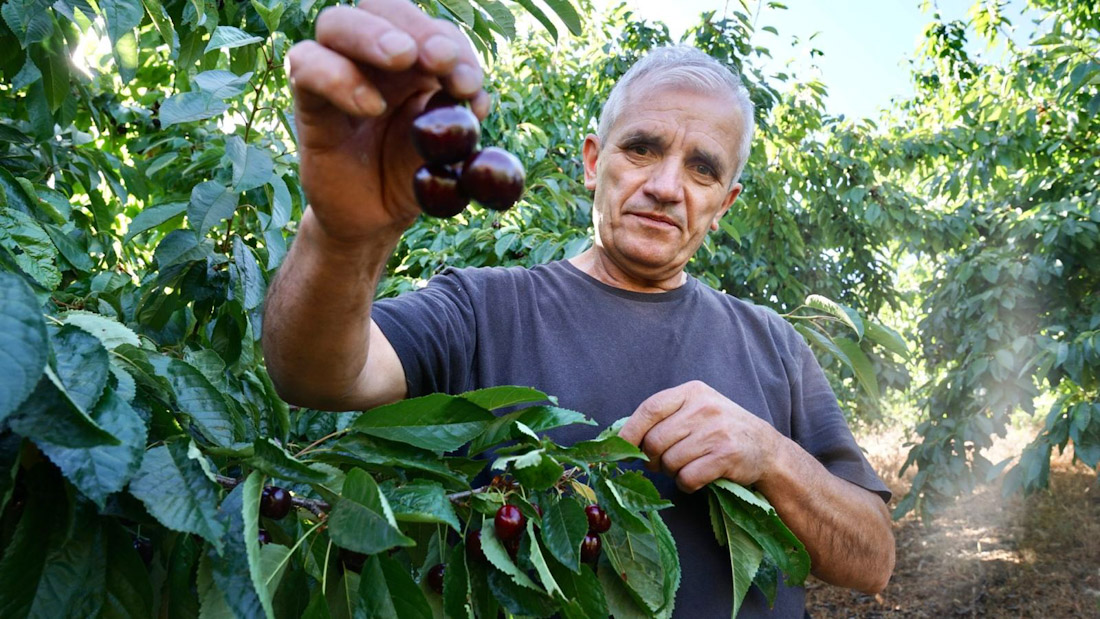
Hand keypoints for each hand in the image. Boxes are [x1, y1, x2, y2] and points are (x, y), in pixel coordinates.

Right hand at [286, 0, 488, 243]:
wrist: (376, 216)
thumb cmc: (412, 173)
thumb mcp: (448, 152)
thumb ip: (463, 126)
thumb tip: (476, 101)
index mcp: (415, 61)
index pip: (432, 31)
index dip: (453, 47)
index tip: (470, 85)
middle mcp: (372, 57)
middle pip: (383, 7)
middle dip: (416, 27)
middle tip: (441, 58)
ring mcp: (336, 72)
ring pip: (336, 23)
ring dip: (372, 35)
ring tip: (404, 58)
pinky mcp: (308, 100)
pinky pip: (306, 66)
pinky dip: (337, 76)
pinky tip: (370, 105)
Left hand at [618, 381, 779, 492]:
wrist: (766, 449)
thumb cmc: (721, 430)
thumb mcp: (697, 410)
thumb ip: (666, 417)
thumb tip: (623, 438)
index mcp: (692, 392)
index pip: (650, 408)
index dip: (630, 431)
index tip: (619, 447)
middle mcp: (704, 407)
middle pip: (656, 441)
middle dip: (652, 459)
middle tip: (661, 464)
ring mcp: (716, 431)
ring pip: (670, 462)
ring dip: (671, 473)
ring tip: (685, 467)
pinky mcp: (726, 456)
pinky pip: (688, 477)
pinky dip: (686, 484)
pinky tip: (697, 478)